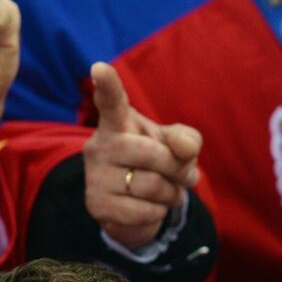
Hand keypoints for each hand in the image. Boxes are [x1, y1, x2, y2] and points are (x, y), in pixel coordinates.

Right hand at [82, 62, 201, 249]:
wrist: (130, 208)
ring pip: (150, 185)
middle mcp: (99, 146)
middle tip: (185, 176)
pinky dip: (159, 213)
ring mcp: (95, 177)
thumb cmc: (154, 164)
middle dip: (177, 168)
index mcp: (117, 123)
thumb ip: (186, 139)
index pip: (111, 101)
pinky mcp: (97, 206)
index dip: (107, 84)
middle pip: (152, 153)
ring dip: (172, 193)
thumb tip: (185, 150)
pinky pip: (145, 211)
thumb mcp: (175, 145)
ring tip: (168, 193)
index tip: (99, 68)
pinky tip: (151, 208)